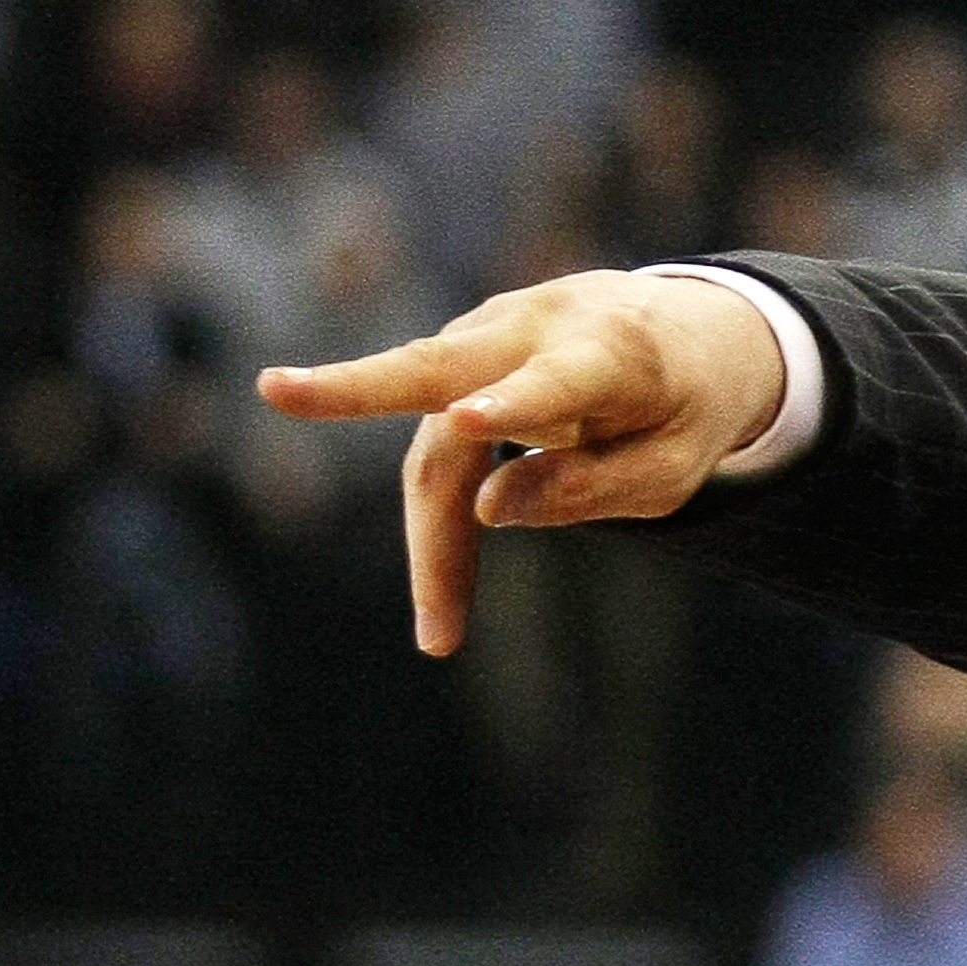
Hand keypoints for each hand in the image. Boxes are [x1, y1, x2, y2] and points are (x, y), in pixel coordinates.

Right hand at [255, 269, 789, 654]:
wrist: (688, 334)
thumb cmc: (684, 409)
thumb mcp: (672, 467)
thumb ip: (594, 487)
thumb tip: (489, 510)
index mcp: (609, 352)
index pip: (555, 381)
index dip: (512, 404)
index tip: (469, 419)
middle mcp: (533, 329)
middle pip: (435, 372)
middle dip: (356, 389)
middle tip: (277, 392)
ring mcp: (487, 339)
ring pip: (434, 447)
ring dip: (435, 544)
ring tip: (441, 636)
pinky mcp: (461, 365)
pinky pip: (438, 453)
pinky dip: (443, 525)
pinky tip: (445, 599)